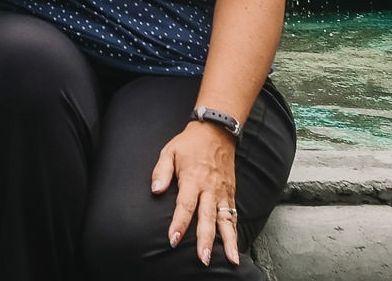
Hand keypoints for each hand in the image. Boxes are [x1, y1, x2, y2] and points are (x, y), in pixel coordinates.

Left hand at [152, 120, 239, 266]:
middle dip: (205, 239)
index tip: (173, 239)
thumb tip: (155, 190)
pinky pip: (233, 216)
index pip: (185, 205)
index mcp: (192, 179)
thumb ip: (161, 172)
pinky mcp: (231, 194)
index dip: (179, 223)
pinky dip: (235, 232)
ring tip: (231, 260)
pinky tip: (236, 248)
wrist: (216, 132)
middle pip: (207, 217)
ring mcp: (222, 192)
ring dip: (228, 241)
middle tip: (204, 258)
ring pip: (226, 220)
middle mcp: (209, 188)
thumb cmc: (190, 144)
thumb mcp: (170, 151)